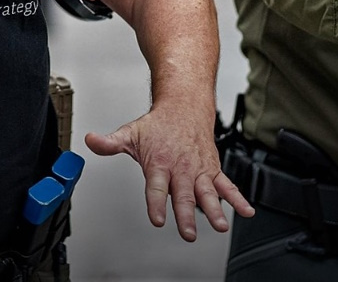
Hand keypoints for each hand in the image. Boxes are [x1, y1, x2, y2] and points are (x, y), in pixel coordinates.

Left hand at [83, 105, 254, 241]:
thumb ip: (110, 142)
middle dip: (186, 215)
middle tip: (189, 232)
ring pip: (208, 192)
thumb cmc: (159, 124)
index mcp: (159, 161)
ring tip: (221, 225)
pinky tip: (246, 211)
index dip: (157, 202)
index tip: (158, 218)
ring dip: (216, 209)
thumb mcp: (131, 132)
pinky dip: (238, 198)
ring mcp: (199, 170)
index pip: (157, 186)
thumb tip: (91, 141)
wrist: (185, 105)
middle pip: (184, 194)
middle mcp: (181, 167)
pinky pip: (227, 185)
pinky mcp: (213, 170)